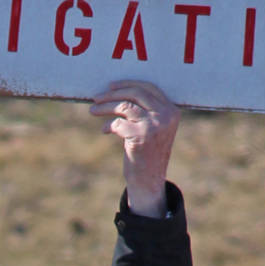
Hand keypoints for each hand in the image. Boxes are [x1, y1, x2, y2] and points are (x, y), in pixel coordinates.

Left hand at [88, 81, 180, 218]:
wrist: (149, 181)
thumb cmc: (147, 154)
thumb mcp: (153, 129)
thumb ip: (144, 111)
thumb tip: (117, 92)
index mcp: (172, 111)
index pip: (149, 87)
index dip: (129, 84)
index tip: (112, 86)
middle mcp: (166, 115)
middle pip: (136, 93)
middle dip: (113, 93)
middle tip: (97, 97)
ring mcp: (155, 125)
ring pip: (125, 106)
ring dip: (106, 107)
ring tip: (93, 111)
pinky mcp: (142, 136)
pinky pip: (119, 123)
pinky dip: (109, 125)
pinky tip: (104, 130)